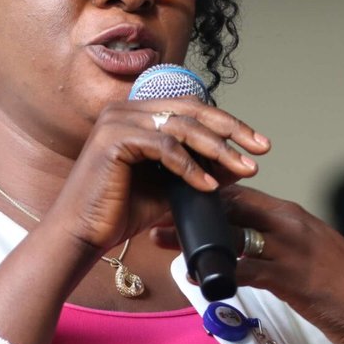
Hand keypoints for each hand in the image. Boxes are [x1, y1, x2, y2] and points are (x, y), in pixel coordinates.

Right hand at [42, 98, 270, 254]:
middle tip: (262, 148)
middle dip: (232, 129)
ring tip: (243, 169)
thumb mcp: (169, 189)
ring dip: (218, 149)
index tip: (256, 145)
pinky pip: (165, 146)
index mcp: (136, 115)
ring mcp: (118, 120)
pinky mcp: (114, 138)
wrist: (81, 234)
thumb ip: (199, 172)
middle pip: (192, 109)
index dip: (226, 124)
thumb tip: (238, 165)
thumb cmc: (118, 213)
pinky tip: (209, 185)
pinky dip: (191, 166)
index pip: (190, 109)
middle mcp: (125, 110)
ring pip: (182, 126)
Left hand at [151, 185, 343, 343]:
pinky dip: (217, 274)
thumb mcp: (306, 246)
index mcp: (290, 214)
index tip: (177, 193)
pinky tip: (196, 276)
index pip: (242, 192)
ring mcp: (288, 251)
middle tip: (157, 209)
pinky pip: (245, 272)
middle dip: (193, 208)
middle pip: (231, 207)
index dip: (207, 191)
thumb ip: (273, 236)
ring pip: (232, 236)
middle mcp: (288, 225)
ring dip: (194, 239)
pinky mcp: (288, 280)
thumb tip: (239, 233)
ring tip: (163, 239)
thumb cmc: (337, 279)